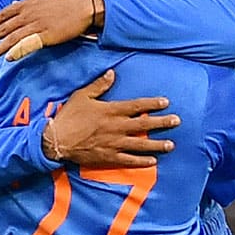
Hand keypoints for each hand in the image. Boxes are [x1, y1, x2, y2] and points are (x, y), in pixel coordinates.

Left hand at [0, 0, 101, 60]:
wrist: (83, 4)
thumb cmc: (68, 0)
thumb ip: (32, 3)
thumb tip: (23, 5)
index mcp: (28, 4)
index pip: (5, 13)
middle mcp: (28, 14)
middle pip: (4, 27)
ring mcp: (35, 25)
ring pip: (11, 38)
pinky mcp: (45, 36)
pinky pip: (26, 45)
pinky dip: (16, 51)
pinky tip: (8, 58)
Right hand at [42, 70, 179, 167]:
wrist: (57, 140)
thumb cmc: (69, 116)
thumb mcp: (82, 96)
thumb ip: (99, 85)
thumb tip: (112, 73)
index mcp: (111, 110)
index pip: (137, 106)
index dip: (152, 104)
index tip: (165, 102)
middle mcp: (117, 127)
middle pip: (144, 124)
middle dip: (162, 123)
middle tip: (177, 121)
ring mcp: (114, 143)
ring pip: (141, 144)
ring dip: (157, 144)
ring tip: (171, 144)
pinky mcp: (109, 157)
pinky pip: (129, 160)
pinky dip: (142, 161)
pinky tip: (153, 161)